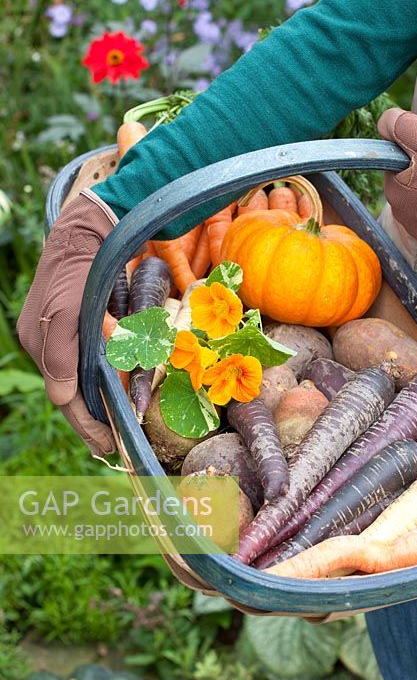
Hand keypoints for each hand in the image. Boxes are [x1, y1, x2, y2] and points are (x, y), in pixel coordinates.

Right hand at [17, 189, 117, 455]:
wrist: (88, 233)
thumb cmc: (77, 272)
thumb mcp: (66, 312)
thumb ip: (61, 354)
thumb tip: (64, 397)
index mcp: (40, 343)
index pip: (64, 397)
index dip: (86, 424)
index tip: (108, 444)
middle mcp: (46, 344)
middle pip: (70, 394)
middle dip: (90, 421)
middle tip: (112, 446)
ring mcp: (59, 336)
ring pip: (79, 381)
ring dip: (95, 406)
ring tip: (111, 431)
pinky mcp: (76, 327)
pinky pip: (87, 364)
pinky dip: (99, 383)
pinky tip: (110, 397)